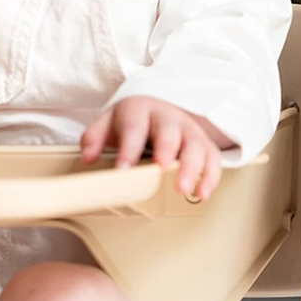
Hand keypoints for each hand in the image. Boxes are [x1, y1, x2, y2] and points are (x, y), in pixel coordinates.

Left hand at [80, 97, 232, 200]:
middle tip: (160, 168)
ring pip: (195, 145)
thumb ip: (94, 139)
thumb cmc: (131, 121)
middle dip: (166, 150)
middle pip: (169, 132)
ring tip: (183, 189)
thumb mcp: (108, 123)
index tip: (123, 169)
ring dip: (191, 168)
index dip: (129, 148)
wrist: (158, 107)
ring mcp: (188, 130)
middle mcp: (167, 118)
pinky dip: (210, 177)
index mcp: (139, 111)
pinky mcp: (204, 143)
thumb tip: (87, 157)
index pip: (133, 128)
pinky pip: (212, 158)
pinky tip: (202, 194)